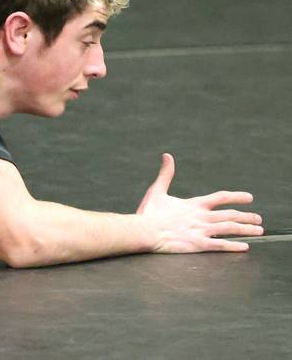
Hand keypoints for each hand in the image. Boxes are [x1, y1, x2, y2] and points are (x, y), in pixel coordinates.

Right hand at [137, 153, 262, 252]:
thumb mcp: (157, 190)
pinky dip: (234, 245)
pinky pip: (221, 245)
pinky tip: (245, 247)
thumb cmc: (149, 212)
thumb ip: (166, 174)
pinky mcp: (198, 244)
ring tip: (258, 230)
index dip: (237, 196)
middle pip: (230, 215)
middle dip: (247, 216)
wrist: (144, 231)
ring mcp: (201, 231)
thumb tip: (167, 156)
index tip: (249, 198)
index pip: (221, 197)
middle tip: (258, 218)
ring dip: (246, 229)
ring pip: (230, 228)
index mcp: (194, 204)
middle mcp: (201, 216)